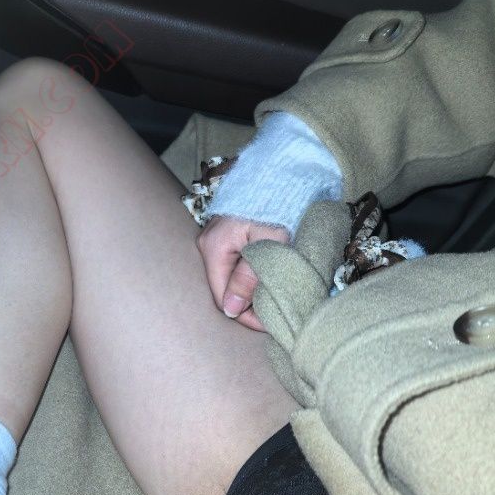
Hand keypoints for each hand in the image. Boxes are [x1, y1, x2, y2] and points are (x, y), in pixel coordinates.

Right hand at [196, 215, 289, 331]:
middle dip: (248, 305)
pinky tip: (266, 278)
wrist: (287, 171)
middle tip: (274, 313)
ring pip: (229, 277)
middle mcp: (208, 243)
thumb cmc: (280, 204)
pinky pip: (234, 264)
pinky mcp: (227, 234)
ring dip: (250, 290)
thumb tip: (231, 309)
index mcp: (214, 247)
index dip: (245, 316)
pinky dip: (250, 275)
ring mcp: (215, 237)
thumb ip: (249, 278)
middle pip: (224, 288)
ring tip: (274, 296)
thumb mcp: (270, 245)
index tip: (270, 323)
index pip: (222, 298)